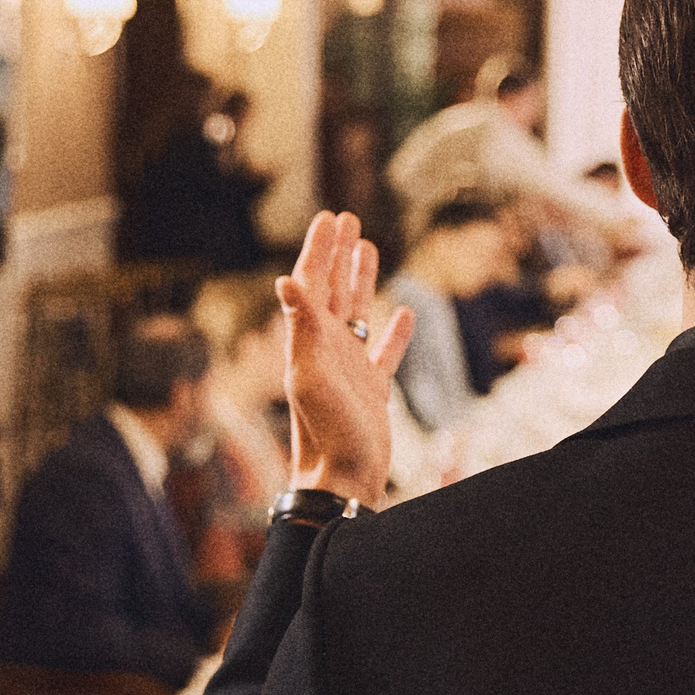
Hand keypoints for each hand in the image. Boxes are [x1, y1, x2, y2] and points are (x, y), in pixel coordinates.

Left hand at [280, 212, 411, 506]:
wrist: (343, 477)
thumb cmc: (325, 430)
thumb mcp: (309, 375)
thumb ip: (301, 328)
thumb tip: (286, 280)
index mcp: (310, 339)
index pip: (313, 282)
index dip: (320, 249)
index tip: (330, 217)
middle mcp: (328, 348)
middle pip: (333, 288)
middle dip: (338, 253)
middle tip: (347, 219)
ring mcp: (351, 367)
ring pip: (358, 312)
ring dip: (361, 279)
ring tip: (368, 249)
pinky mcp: (373, 388)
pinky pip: (386, 351)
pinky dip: (396, 331)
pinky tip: (408, 314)